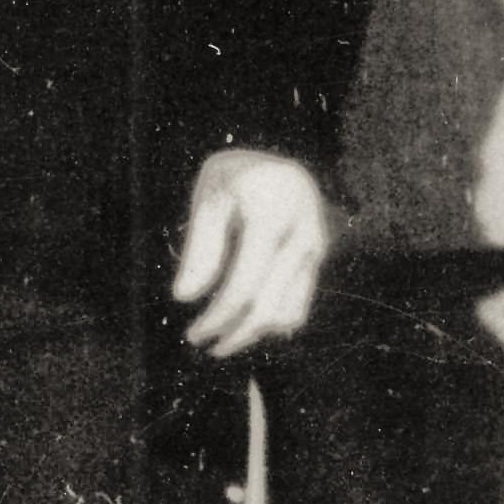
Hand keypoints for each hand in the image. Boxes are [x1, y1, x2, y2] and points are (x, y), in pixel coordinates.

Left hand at [169, 148, 330, 361]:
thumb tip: (184, 298)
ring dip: (252, 334)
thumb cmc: (235, 177)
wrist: (278, 162)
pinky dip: (271, 322)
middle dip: (232, 334)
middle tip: (199, 341)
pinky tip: (243, 324)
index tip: (194, 333)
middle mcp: (303, 236)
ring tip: (219, 340)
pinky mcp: (319, 260)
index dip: (218, 317)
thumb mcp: (209, 197)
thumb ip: (200, 248)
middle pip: (267, 308)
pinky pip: (300, 305)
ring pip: (288, 314)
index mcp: (274, 216)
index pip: (244, 286)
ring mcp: (317, 250)